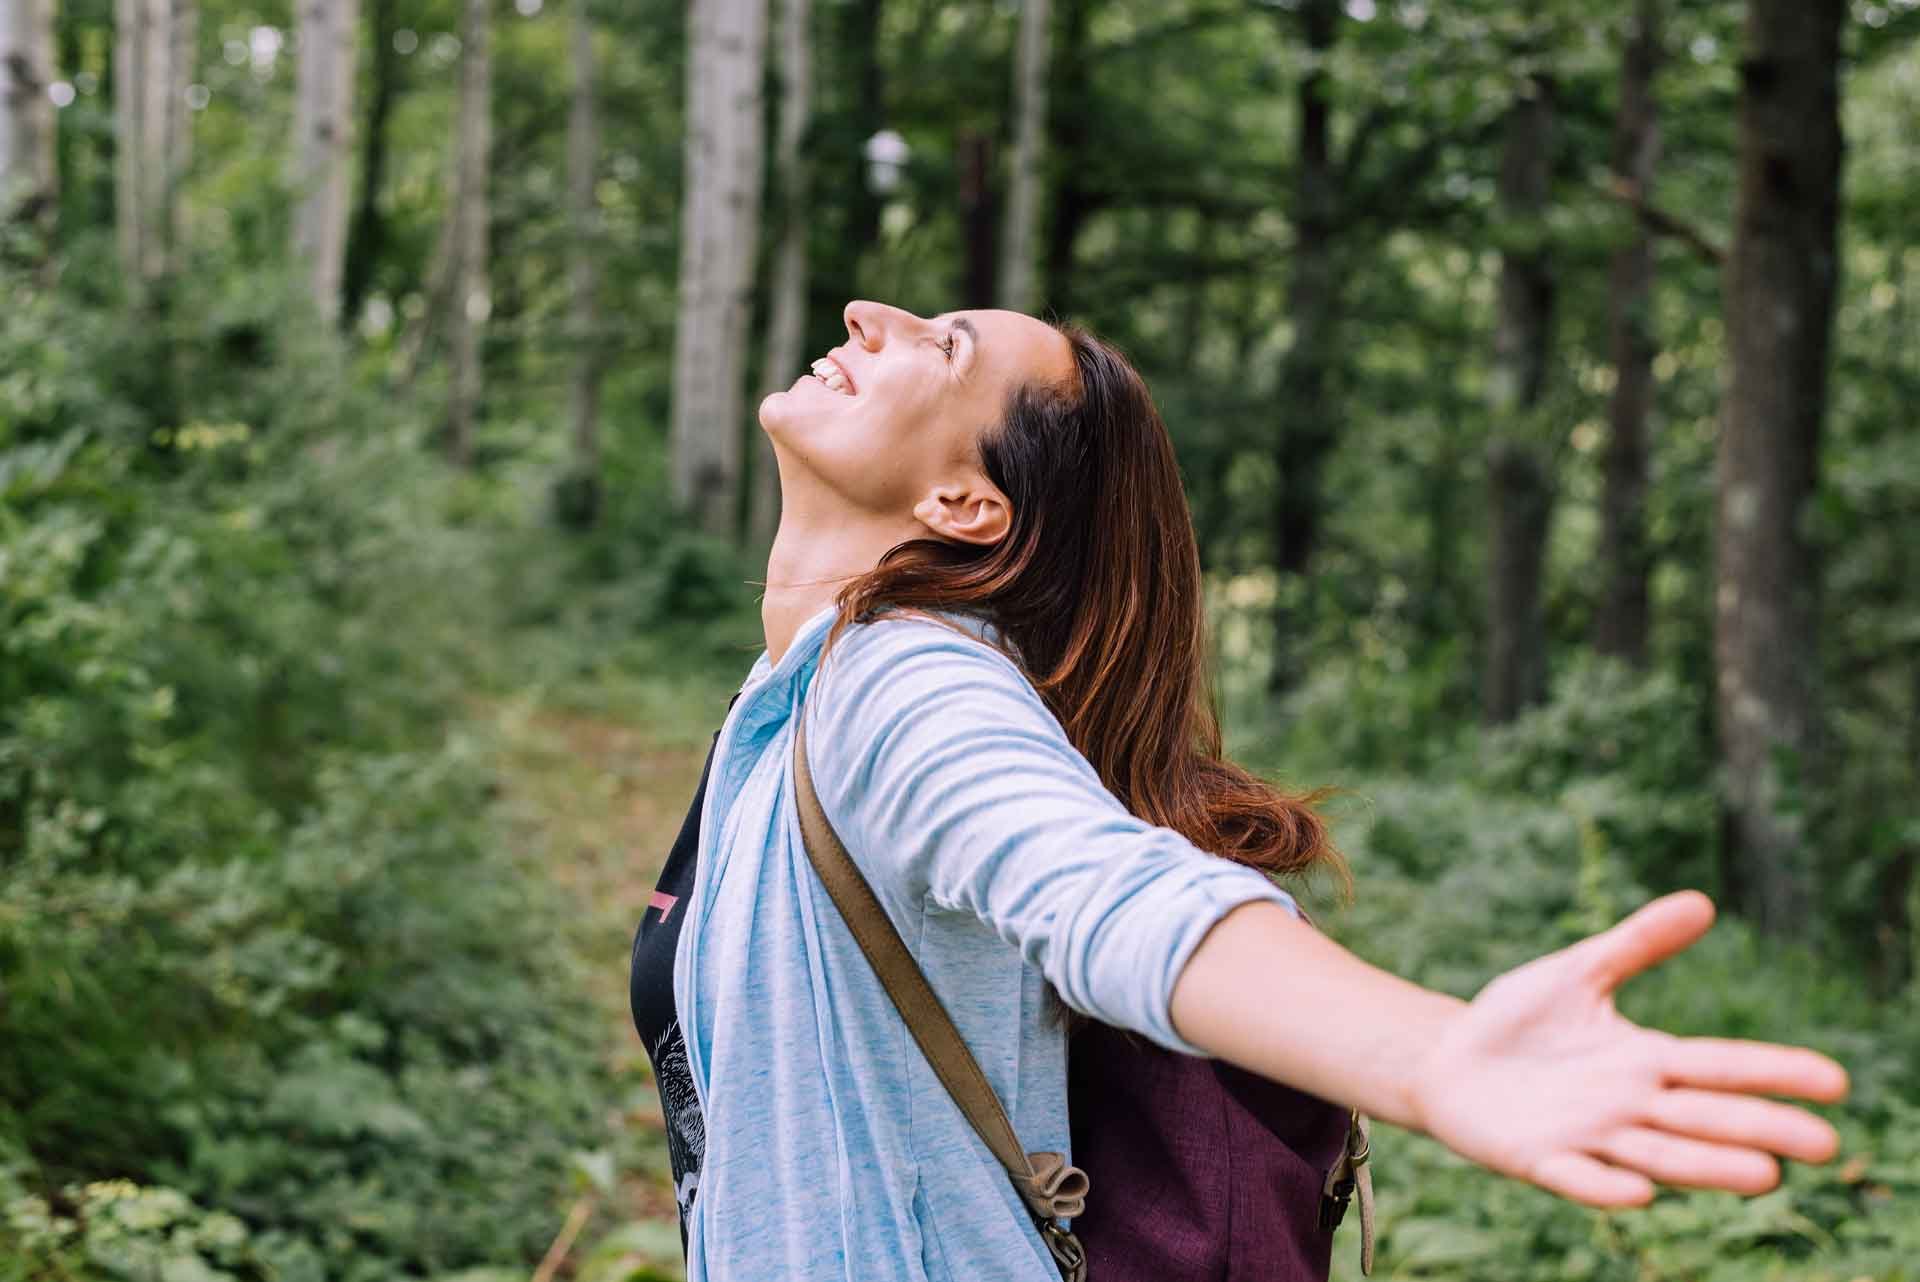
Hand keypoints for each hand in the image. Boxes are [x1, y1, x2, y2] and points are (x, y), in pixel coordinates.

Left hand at [1407, 891, 1849, 1206]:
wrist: (1446, 1058)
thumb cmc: (1517, 1019)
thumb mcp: (1577, 972)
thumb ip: (1637, 943)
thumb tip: (1704, 902)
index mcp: (1644, 1061)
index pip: (1720, 1066)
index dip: (1773, 1072)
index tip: (1834, 1081)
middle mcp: (1628, 1106)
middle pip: (1705, 1119)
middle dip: (1761, 1129)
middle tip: (1825, 1144)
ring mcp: (1587, 1138)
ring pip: (1657, 1157)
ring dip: (1706, 1168)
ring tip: (1764, 1176)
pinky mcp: (1538, 1161)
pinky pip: (1575, 1177)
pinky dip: (1604, 1186)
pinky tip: (1637, 1191)